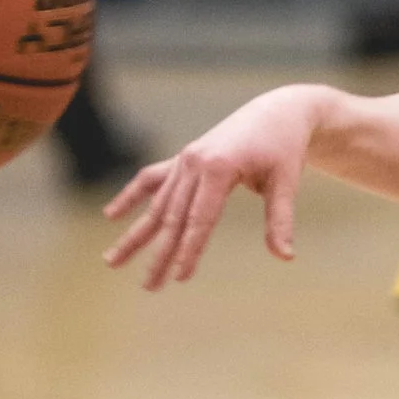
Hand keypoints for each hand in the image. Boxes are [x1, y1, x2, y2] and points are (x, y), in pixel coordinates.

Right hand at [102, 87, 322, 288]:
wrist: (277, 111)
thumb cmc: (284, 148)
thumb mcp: (286, 182)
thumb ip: (280, 219)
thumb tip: (286, 257)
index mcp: (219, 167)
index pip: (200, 219)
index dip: (189, 250)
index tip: (179, 278)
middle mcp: (194, 162)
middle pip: (173, 217)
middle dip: (160, 254)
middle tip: (148, 287)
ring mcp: (185, 159)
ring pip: (157, 204)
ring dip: (136, 235)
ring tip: (112, 261)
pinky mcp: (184, 158)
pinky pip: (152, 179)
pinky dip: (132, 196)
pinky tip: (112, 215)